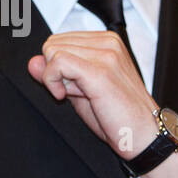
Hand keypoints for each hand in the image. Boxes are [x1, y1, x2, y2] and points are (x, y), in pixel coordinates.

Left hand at [28, 31, 157, 156]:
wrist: (144, 136)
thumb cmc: (118, 117)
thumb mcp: (80, 90)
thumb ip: (57, 73)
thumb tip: (33, 62)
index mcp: (106, 42)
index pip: (60, 40)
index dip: (56, 66)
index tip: (70, 86)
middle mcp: (108, 43)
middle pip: (53, 44)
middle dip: (55, 71)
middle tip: (74, 92)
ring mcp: (105, 55)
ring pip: (52, 51)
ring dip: (55, 78)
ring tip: (76, 95)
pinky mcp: (99, 71)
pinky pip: (57, 63)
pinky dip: (52, 81)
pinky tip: (63, 96)